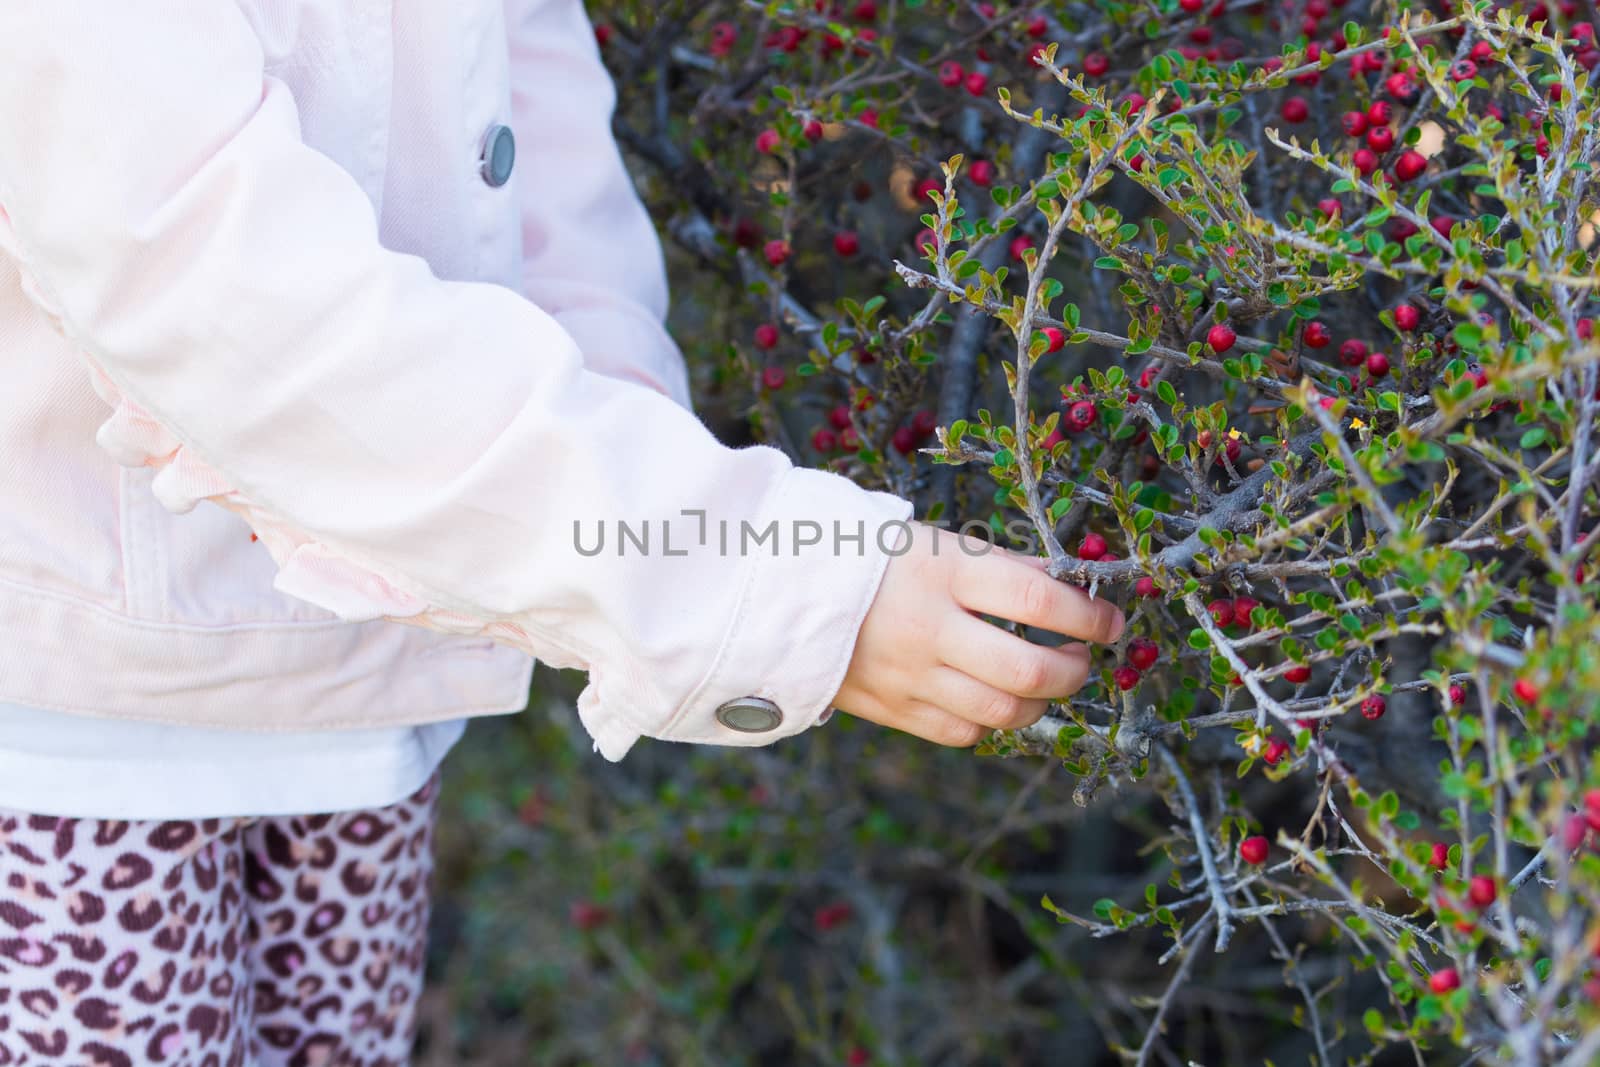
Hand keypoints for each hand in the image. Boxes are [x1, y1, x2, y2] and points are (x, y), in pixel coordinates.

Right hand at [831, 523, 1124, 746]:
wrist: (782, 592)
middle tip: (1083, 657)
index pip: (1037, 600)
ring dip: (1043, 701)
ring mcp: (910, 675)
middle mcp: (929, 628)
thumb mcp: (936, 542)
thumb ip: (1001, 567)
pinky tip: (998, 699)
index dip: (1088, 616)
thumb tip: (1068, 587)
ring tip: (1048, 680)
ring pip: (1003, 712)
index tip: (1111, 620)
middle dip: (1074, 669)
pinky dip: (994, 721)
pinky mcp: (893, 710)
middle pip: (1028, 669)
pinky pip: (963, 732)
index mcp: (943, 571)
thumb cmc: (869, 558)